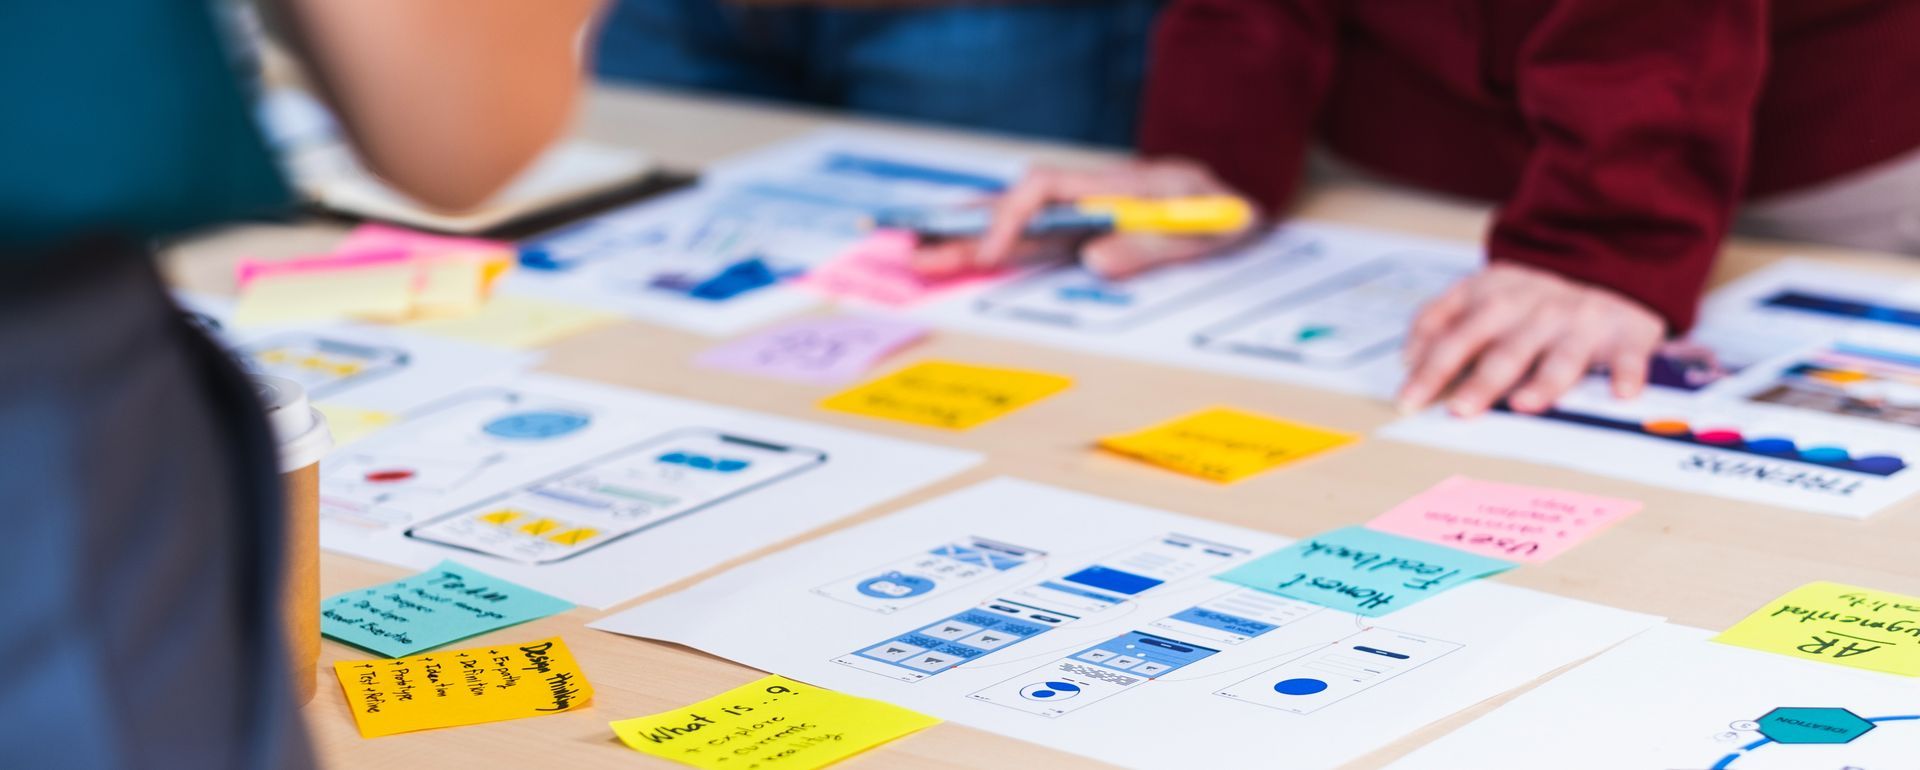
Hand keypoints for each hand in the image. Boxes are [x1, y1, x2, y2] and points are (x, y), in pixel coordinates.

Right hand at [910, 158, 1258, 278]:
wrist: (1241, 208)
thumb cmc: (1224, 215)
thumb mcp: (1204, 229)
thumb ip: (1150, 244)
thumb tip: (1093, 262)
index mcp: (1115, 185)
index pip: (1044, 188)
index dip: (1011, 218)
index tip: (992, 254)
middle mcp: (1090, 196)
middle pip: (1017, 207)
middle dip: (967, 231)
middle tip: (918, 255)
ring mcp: (1084, 216)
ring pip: (1018, 225)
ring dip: (972, 241)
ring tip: (924, 259)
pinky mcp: (1086, 236)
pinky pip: (1035, 241)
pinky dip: (997, 249)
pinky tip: (963, 257)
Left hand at [1397, 263, 1665, 416]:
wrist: (1606, 263)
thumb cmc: (1529, 297)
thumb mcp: (1478, 292)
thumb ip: (1438, 320)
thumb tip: (1409, 359)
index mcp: (1495, 296)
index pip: (1456, 334)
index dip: (1431, 368)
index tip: (1409, 401)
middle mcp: (1537, 308)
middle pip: (1506, 349)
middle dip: (1482, 380)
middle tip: (1461, 409)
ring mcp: (1581, 322)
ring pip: (1562, 355)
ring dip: (1544, 380)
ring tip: (1526, 404)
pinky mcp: (1625, 334)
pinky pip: (1628, 356)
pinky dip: (1627, 373)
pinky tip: (1622, 393)